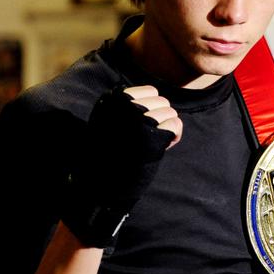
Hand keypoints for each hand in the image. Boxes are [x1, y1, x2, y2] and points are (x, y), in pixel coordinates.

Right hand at [60, 84, 181, 247]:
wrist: (98, 181)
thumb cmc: (104, 155)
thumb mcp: (106, 122)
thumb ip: (124, 109)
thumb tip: (155, 100)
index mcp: (114, 100)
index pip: (150, 91)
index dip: (152, 107)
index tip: (144, 124)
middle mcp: (127, 107)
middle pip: (163, 101)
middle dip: (161, 117)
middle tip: (150, 136)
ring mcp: (139, 120)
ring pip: (171, 112)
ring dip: (168, 127)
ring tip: (155, 142)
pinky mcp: (151, 136)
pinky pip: (175, 125)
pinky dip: (175, 135)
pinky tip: (166, 145)